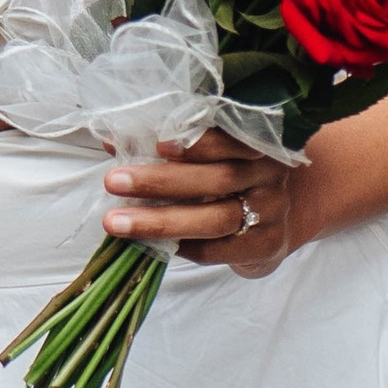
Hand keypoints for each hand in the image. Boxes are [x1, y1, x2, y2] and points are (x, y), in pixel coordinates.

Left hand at [103, 124, 299, 278]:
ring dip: (161, 221)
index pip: (231, 138)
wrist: (273, 223)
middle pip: (217, 179)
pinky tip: (149, 244)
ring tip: (117, 222)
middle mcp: (269, 175)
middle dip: (161, 181)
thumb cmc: (230, 180)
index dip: (198, 142)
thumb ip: (168, 147)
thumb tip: (113, 141)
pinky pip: (216, 249)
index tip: (157, 144)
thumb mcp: (209, 157)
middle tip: (114, 181)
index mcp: (255, 142)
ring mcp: (271, 212)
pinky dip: (180, 246)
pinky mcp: (265, 246)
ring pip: (215, 218)